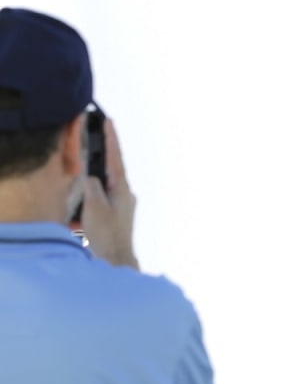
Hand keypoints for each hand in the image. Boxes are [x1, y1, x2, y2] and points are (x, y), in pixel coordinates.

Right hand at [81, 119, 137, 268]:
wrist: (115, 262)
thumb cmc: (107, 236)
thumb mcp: (95, 207)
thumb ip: (91, 186)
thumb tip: (90, 176)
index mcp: (122, 189)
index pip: (115, 158)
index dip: (111, 139)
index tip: (108, 121)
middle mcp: (124, 195)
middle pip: (108, 171)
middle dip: (96, 159)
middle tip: (89, 144)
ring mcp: (119, 206)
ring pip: (100, 188)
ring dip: (88, 187)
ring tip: (80, 188)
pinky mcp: (112, 217)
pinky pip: (97, 203)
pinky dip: (86, 204)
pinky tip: (78, 213)